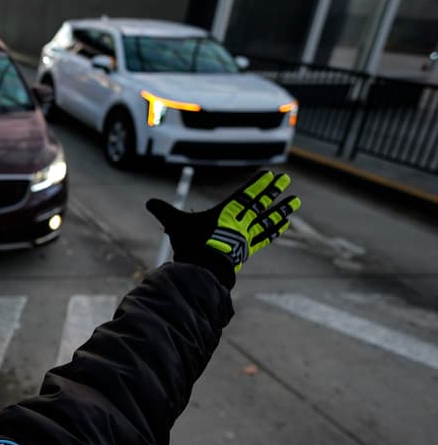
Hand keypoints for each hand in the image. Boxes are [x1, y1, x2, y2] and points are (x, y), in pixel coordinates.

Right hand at [146, 171, 300, 285]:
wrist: (203, 270)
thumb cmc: (189, 245)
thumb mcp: (174, 224)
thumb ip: (163, 211)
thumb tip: (148, 202)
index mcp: (225, 212)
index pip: (245, 194)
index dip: (257, 184)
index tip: (269, 174)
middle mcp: (239, 222)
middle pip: (259, 202)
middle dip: (273, 190)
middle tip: (286, 179)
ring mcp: (245, 236)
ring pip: (267, 218)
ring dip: (282, 208)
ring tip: (296, 201)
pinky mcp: (247, 249)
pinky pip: (265, 236)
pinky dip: (275, 229)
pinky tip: (284, 224)